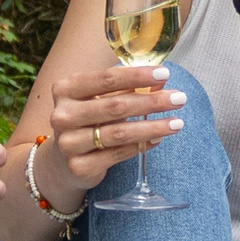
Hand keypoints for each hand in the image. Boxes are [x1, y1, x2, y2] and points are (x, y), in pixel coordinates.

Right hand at [35, 64, 188, 200]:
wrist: (60, 161)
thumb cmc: (86, 120)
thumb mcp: (95, 99)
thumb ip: (122, 89)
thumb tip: (160, 81)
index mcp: (65, 89)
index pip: (106, 79)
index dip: (138, 76)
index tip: (165, 74)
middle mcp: (62, 115)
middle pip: (116, 106)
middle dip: (152, 102)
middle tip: (179, 98)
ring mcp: (69, 143)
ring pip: (119, 133)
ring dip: (153, 126)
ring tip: (176, 123)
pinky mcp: (79, 167)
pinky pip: (118, 154)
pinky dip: (141, 146)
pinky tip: (158, 139)